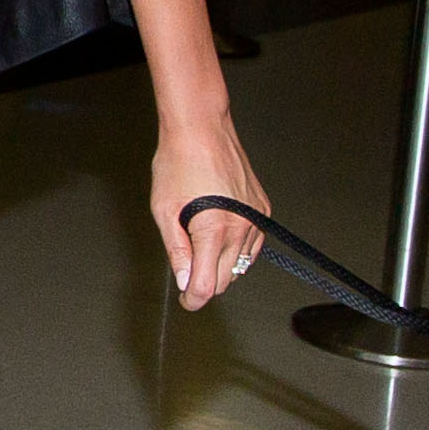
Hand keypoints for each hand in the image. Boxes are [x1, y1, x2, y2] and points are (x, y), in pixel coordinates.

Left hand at [152, 111, 269, 309]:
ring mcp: (256, 219)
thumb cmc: (178, 164)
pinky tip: (218, 234)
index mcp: (214, 231)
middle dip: (205, 281)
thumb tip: (185, 281)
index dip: (192, 299)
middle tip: (187, 270)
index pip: (207, 286)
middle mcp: (242, 228)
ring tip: (199, 243)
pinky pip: (252, 245)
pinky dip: (236, 248)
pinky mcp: (263, 210)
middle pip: (225, 280)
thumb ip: (177, 251)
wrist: (201, 129)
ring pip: (240, 265)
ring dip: (221, 264)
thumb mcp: (165, 211)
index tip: (185, 300)